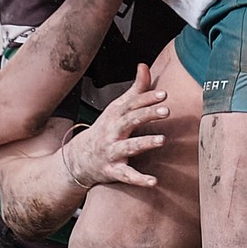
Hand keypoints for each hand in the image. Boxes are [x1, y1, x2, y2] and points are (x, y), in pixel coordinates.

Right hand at [58, 62, 174, 189]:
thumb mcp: (117, 109)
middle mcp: (113, 132)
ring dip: (144, 143)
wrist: (79, 158)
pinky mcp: (112, 170)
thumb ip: (135, 90)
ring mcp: (112, 151)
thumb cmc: (105, 130)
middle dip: (147, 114)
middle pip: (130, 120)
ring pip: (129, 146)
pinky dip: (139, 179)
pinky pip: (126, 175)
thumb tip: (144, 66)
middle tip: (166, 110)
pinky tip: (154, 181)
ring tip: (162, 140)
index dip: (147, 98)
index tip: (164, 94)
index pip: (131, 104)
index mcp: (116, 115)